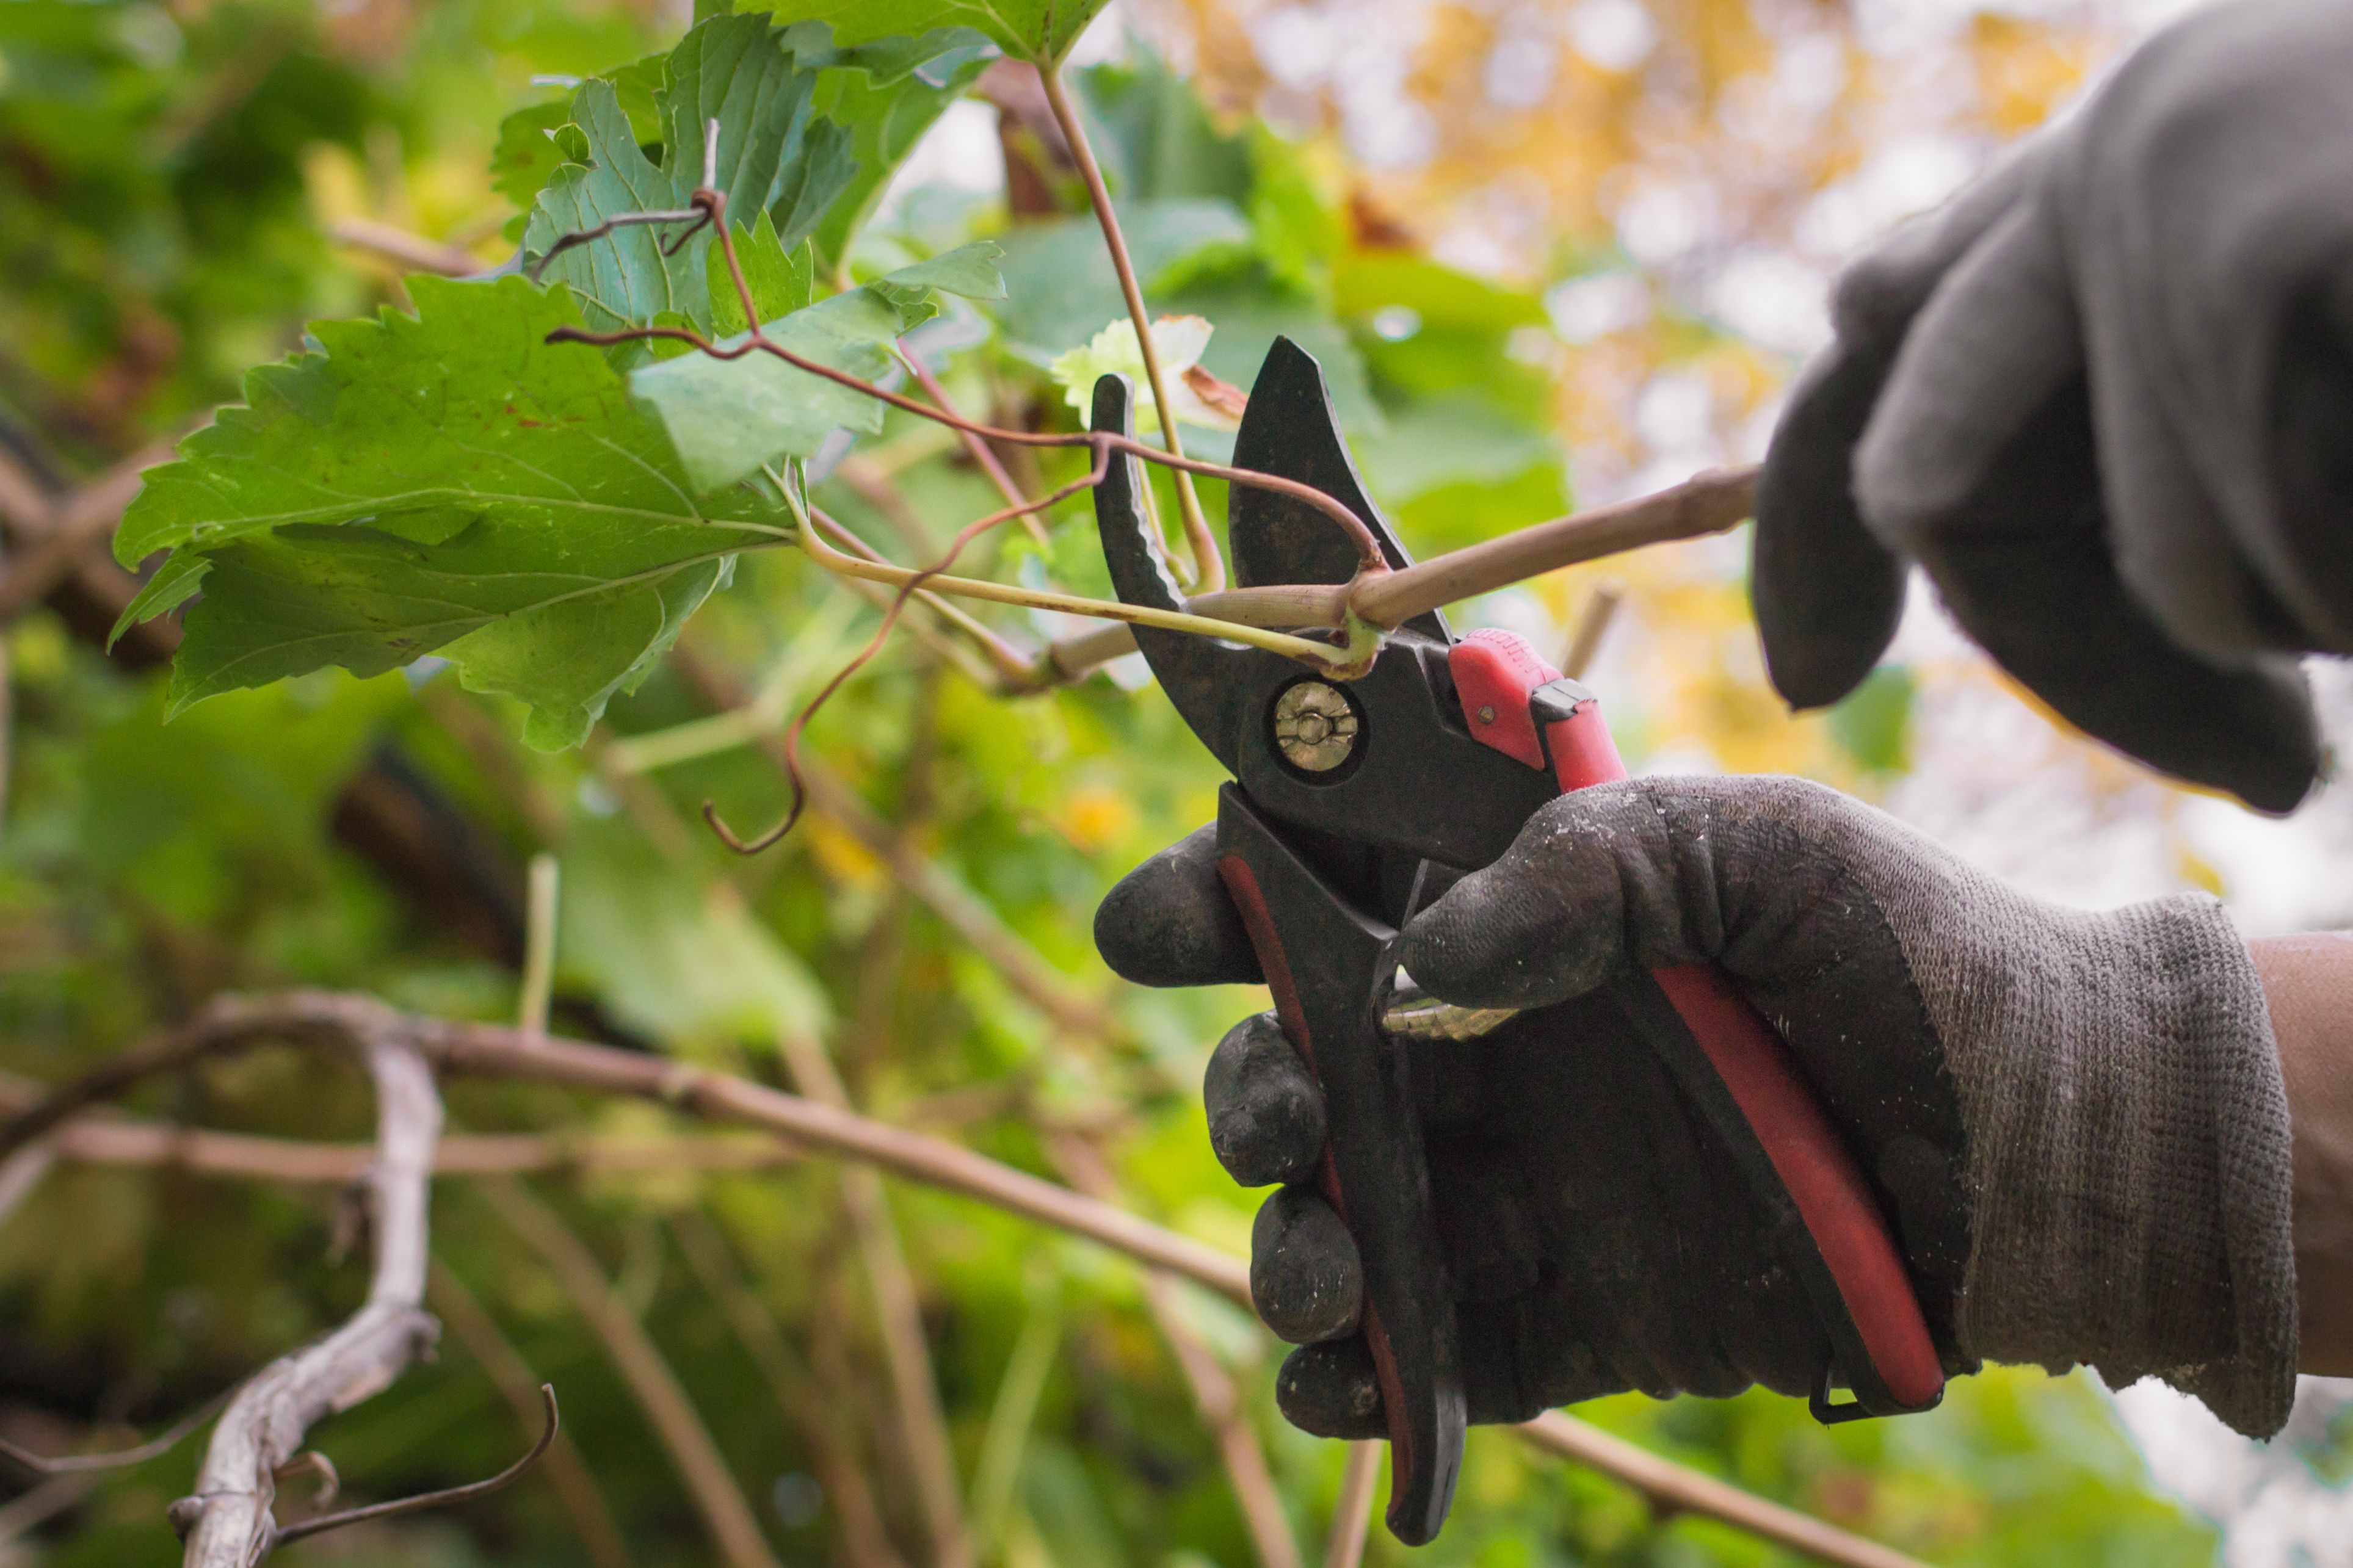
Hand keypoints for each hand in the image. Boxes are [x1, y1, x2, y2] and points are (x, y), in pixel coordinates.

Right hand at [1099, 777, 2298, 1438]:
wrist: (2057, 1141)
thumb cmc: (1912, 956)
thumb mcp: (1760, 848)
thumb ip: (1583, 868)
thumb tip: (1416, 963)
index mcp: (1509, 916)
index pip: (1316, 899)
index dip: (1211, 905)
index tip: (1161, 927)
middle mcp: (1486, 1050)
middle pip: (1292, 1070)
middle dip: (1247, 1092)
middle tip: (1288, 1112)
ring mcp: (1520, 1189)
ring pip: (1335, 1223)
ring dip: (1287, 1247)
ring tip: (1325, 1271)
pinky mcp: (1569, 1319)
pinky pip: (1429, 1358)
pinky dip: (1362, 1381)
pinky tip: (1356, 1377)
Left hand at [1754, 0, 2352, 812]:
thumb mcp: (2307, 369)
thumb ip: (2128, 389)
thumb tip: (1875, 381)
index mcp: (2138, 163)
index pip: (1883, 348)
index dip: (1801, 519)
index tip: (1808, 684)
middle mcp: (2126, 144)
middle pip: (1936, 487)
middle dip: (2096, 651)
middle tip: (2280, 748)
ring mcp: (2183, 180)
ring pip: (2164, 573)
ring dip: (2335, 614)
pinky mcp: (2260, 251)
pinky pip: (2261, 575)